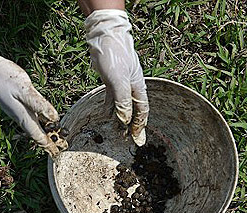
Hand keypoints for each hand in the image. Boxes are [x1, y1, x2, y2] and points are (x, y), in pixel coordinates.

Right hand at [0, 48, 67, 156]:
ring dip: (45, 133)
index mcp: (24, 116)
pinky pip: (33, 118)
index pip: (38, 136)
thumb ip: (39, 104)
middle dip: (49, 141)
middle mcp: (22, 117)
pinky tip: (46, 121)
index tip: (57, 153)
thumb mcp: (24, 90)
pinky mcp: (19, 105)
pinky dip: (41, 123)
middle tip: (61, 147)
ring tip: (56, 137)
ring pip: (35, 126)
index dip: (48, 145)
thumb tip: (54, 118)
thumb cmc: (6, 80)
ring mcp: (19, 112)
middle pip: (37, 134)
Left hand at [85, 9, 148, 145]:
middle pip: (133, 110)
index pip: (142, 111)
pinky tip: (106, 116)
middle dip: (131, 125)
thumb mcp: (119, 82)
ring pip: (122, 106)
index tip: (137, 139)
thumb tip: (124, 120)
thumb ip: (123, 101)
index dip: (140, 125)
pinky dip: (110, 108)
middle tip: (127, 140)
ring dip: (119, 119)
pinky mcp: (110, 80)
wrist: (105, 38)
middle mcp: (131, 87)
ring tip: (116, 132)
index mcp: (138, 88)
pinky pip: (112, 99)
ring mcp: (121, 84)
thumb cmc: (115, 57)